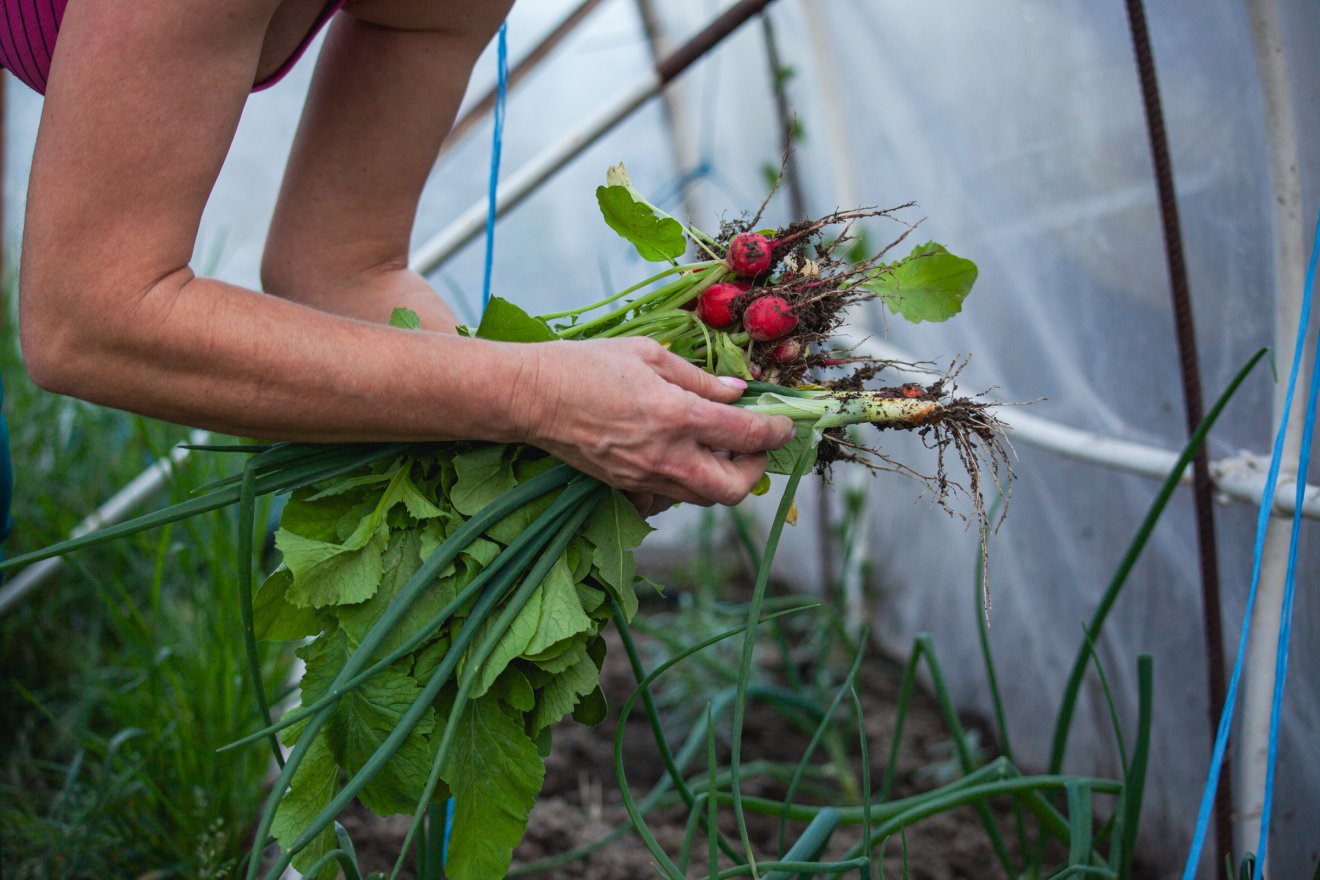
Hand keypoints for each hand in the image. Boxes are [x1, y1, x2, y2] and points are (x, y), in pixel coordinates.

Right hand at [515, 338, 794, 505]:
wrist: (531, 397)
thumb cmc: (585, 365)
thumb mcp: (649, 355)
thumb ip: (699, 379)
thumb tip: (738, 392)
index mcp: (678, 416)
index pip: (747, 435)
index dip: (777, 431)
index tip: (785, 423)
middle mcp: (667, 456)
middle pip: (734, 488)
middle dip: (755, 468)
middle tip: (754, 443)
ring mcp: (645, 478)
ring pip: (705, 498)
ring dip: (724, 478)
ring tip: (722, 448)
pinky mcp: (626, 487)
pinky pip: (673, 497)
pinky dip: (689, 482)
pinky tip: (683, 456)